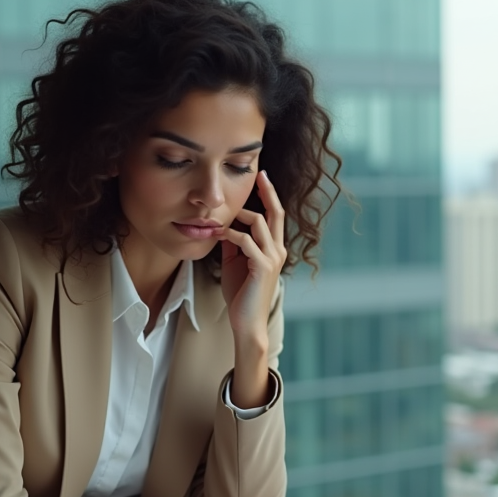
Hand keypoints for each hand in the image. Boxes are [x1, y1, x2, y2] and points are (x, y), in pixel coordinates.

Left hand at [220, 170, 286, 344]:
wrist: (246, 322)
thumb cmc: (241, 295)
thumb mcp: (235, 263)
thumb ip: (234, 244)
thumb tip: (225, 225)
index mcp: (273, 249)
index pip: (274, 216)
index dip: (269, 196)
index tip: (261, 178)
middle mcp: (278, 251)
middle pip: (276, 213)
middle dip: (267, 192)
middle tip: (258, 174)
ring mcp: (272, 259)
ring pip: (259, 223)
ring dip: (238, 215)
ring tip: (221, 216)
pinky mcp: (262, 267)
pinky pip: (247, 241)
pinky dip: (231, 234)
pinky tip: (220, 234)